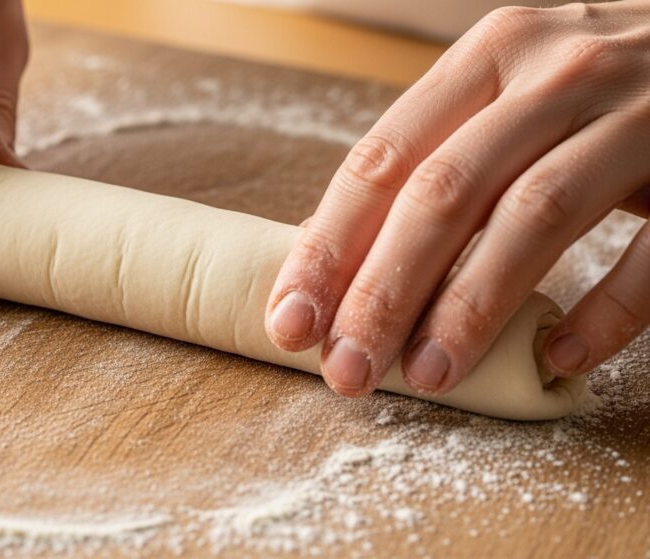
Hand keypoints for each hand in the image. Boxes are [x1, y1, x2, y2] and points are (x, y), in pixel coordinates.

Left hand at [265, 2, 649, 396]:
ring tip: (427, 376)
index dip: (329, 249)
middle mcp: (553, 74)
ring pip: (531, 216)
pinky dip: (605, 311)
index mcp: (488, 57)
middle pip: (443, 194)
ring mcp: (636, 114)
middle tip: (347, 370)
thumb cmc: (596, 88)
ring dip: (469, 308)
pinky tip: (559, 357)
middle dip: (382, 292)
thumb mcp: (511, 94)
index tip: (291, 322)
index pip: (381, 161)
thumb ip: (440, 159)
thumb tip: (340, 262)